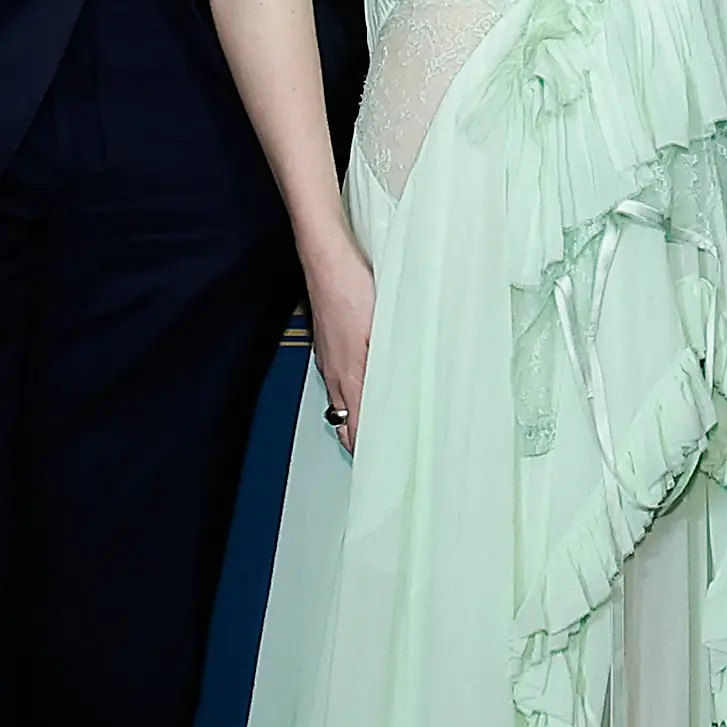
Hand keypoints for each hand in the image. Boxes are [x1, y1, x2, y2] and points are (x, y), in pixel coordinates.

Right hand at [302, 238, 374, 448]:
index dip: (371, 453)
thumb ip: (390, 370)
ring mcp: (328, 361)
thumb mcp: (382, 333)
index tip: (389, 465)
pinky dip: (353, 396)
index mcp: (348, 377)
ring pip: (342, 403)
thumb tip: (401, 400)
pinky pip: (339, 382)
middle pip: (346, 424)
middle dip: (363, 443)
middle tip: (389, 453)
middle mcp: (334, 375)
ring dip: (358, 420)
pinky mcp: (328, 347)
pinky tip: (368, 388)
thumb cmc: (351, 289)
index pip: (356, 432)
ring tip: (382, 428)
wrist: (325, 260)